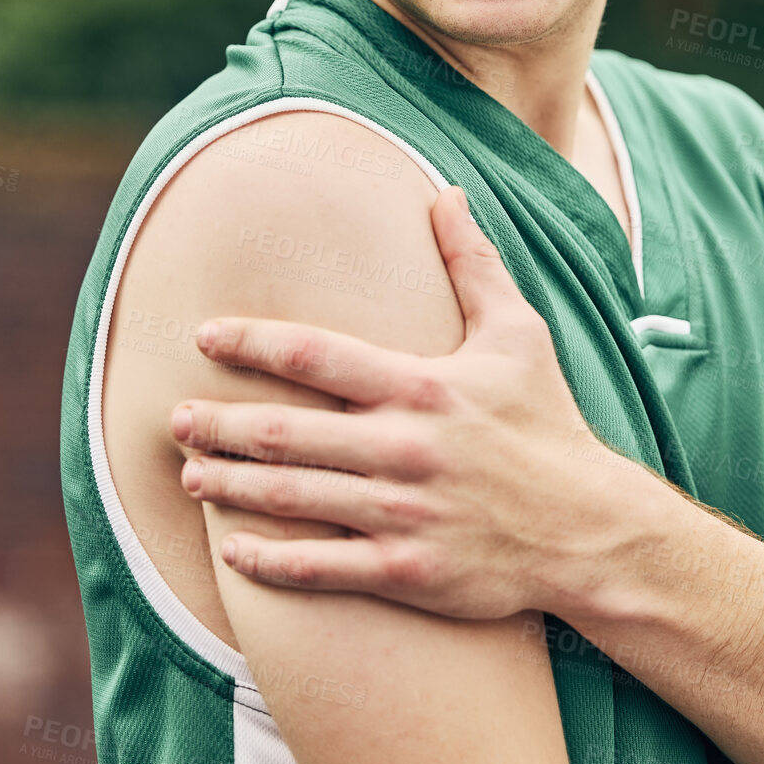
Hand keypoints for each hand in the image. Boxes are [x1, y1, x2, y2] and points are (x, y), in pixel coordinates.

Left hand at [171, 186, 631, 618]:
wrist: (588, 529)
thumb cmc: (547, 424)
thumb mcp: (519, 333)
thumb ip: (474, 263)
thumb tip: (447, 193)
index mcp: (423, 386)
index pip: (316, 355)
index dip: (252, 342)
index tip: (207, 335)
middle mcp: (404, 447)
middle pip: (286, 431)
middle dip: (220, 423)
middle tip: (175, 417)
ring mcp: (402, 513)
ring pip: (292, 497)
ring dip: (230, 485)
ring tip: (190, 474)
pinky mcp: (407, 571)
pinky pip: (321, 566)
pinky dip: (270, 559)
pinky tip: (233, 550)